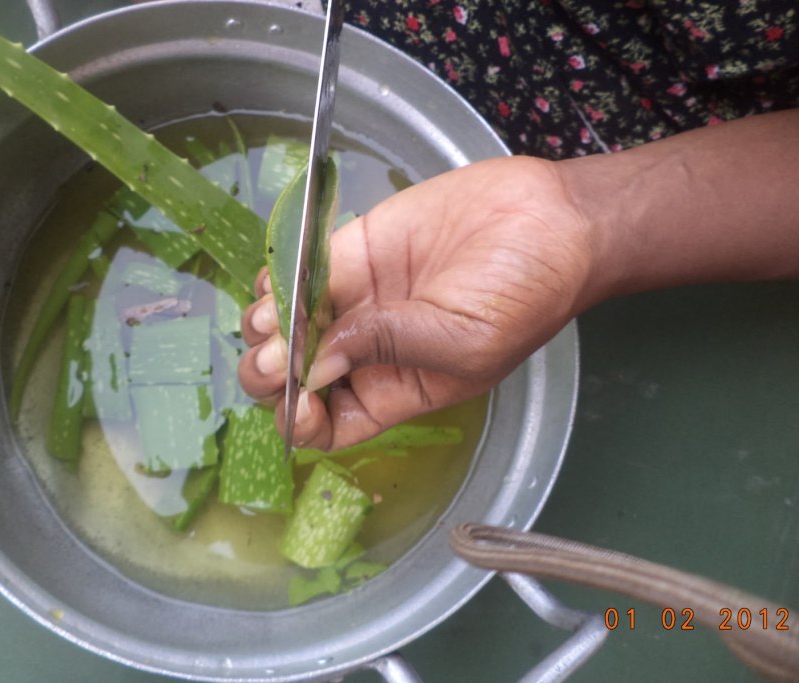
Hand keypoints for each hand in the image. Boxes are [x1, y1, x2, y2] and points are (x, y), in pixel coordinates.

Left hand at [238, 155, 595, 449]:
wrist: (552, 218)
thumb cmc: (527, 293)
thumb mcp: (464, 341)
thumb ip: (388, 348)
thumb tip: (312, 366)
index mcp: (398, 389)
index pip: (331, 423)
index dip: (302, 420)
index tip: (297, 399)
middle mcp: (369, 349)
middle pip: (297, 377)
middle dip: (272, 374)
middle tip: (276, 354)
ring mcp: (358, 298)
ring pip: (288, 324)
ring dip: (267, 326)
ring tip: (274, 314)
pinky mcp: (354, 250)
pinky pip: (299, 271)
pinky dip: (277, 278)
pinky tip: (279, 278)